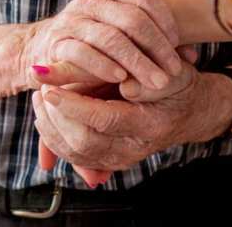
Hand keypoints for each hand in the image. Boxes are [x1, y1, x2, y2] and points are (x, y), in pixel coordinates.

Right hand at [22, 0, 181, 93]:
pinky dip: (104, 65)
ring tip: (156, 82)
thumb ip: (156, 41)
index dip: (165, 21)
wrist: (49, 48)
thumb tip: (192, 56)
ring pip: (110, 37)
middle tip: (173, 72)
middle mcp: (89, 0)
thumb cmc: (98, 43)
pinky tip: (121, 78)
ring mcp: (72, 20)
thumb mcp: (126, 35)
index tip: (178, 47)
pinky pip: (82, 52)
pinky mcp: (57, 42)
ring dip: (137, 62)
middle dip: (157, 48)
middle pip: (131, 18)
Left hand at [35, 50, 198, 187]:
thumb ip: (149, 80)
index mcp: (149, 124)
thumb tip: (126, 87)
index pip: (104, 120)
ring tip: (39, 97)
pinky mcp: (110, 159)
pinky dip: (54, 138)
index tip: (49, 87)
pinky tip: (45, 114)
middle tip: (42, 88)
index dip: (73, 105)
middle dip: (55, 116)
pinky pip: (76, 158)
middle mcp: (134, 147)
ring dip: (50, 127)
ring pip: (76, 154)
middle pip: (84, 142)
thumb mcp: (172, 73)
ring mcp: (121, 157)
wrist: (192, 111)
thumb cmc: (177, 84)